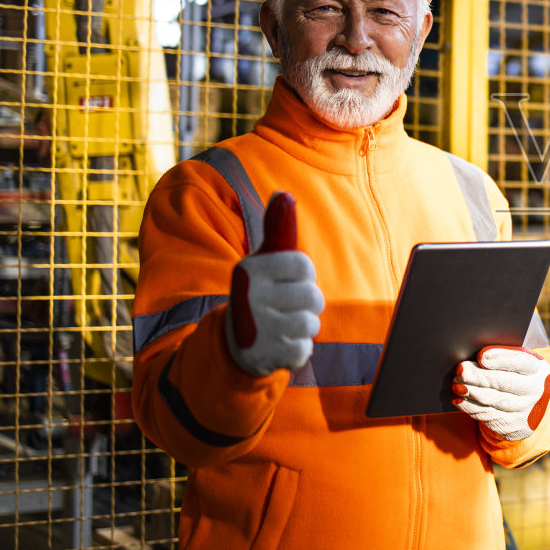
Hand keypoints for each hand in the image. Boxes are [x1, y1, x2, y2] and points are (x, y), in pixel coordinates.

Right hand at [226, 192, 323, 376]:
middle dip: (307, 302)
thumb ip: (277, 228)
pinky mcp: (267, 354)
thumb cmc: (260, 291)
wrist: (236, 342)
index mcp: (250, 269)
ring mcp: (258, 328)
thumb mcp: (263, 259)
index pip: (304, 266)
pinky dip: (298, 347)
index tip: (288, 279)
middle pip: (313, 296)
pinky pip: (305, 348)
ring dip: (304, 325)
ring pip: (310, 323)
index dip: (303, 274)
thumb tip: (284, 194)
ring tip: (284, 324)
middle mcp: (250, 297)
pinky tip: (280, 343)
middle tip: (287, 305)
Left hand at [452, 345, 549, 440]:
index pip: (521, 363)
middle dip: (479, 377)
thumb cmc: (520, 376)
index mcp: (537, 370)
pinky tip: (459, 399)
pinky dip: (470, 407)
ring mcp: (524, 411)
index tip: (481, 356)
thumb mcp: (520, 363)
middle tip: (460, 370)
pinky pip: (486, 416)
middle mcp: (534, 391)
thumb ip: (503, 356)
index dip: (500, 359)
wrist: (534, 408)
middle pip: (503, 383)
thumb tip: (476, 357)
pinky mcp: (511, 426)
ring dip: (471, 392)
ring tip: (456, 384)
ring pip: (492, 401)